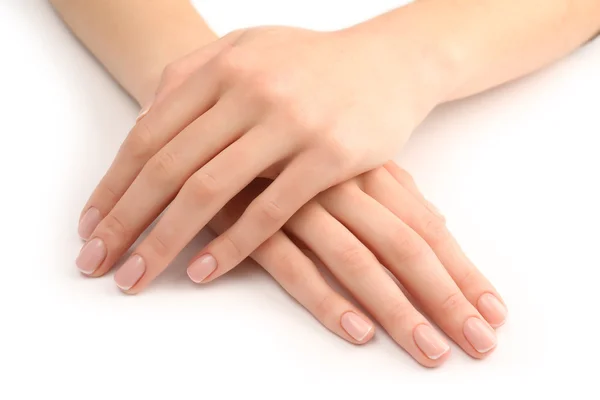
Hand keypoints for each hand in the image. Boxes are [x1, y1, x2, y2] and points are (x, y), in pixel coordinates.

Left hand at [77, 25, 451, 292]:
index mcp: (222, 68)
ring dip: (165, 240)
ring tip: (135, 276)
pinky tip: (201, 271)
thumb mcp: (246, 50)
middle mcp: (250, 92)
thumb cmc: (312, 62)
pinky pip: (270, 210)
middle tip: (95, 263)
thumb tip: (143, 122)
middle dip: (124, 221)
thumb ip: (191, 77)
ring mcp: (290, 124)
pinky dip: (231, 245)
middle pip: (168, 167)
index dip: (113, 185)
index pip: (149, 135)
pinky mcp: (329, 157)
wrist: (391, 61)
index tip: (90, 225)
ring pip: (210, 191)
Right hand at [198, 164, 505, 365]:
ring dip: (397, 310)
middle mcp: (341, 186)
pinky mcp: (253, 222)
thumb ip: (394, 188)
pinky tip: (356, 331)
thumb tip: (440, 223)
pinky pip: (293, 264)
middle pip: (406, 248)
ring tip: (429, 352)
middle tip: (477, 344)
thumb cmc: (293, 137)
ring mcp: (297, 204)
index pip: (427, 228)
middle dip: (445, 298)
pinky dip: (326, 298)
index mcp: (367, 170)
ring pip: (358, 261)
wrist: (220, 111)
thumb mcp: (348, 155)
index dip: (462, 271)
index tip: (493, 311)